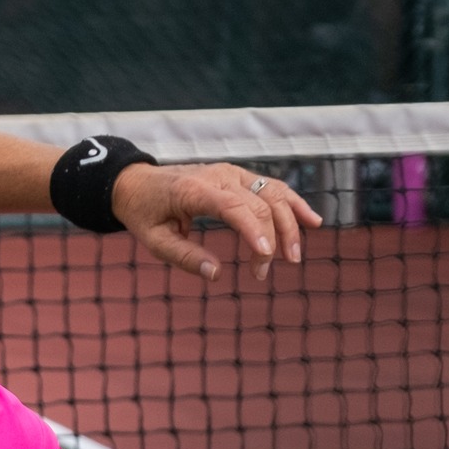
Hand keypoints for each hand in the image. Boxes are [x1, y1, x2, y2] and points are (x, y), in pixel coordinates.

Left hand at [111, 163, 322, 281]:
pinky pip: (273, 187)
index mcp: (194, 190)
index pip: (234, 206)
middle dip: (270, 239)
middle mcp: (218, 176)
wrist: (136, 182)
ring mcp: (231, 173)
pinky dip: (294, 204)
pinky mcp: (239, 176)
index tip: (265, 256)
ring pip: (274, 194)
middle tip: (262, 273)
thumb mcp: (153, 239)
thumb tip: (216, 275)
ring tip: (293, 256)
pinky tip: (312, 222)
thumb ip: (183, 256)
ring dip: (290, 224)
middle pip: (260, 204)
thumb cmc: (144, 212)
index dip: (254, 230)